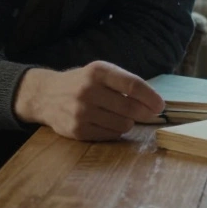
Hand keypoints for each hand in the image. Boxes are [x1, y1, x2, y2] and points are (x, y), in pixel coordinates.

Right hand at [13, 62, 164, 140]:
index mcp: (98, 72)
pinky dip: (115, 130)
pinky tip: (108, 123)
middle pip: (130, 108)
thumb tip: (154, 102)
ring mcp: (81, 112)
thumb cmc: (82, 83)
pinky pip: (110, 135)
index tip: (160, 106)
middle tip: (149, 114)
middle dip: (145, 113)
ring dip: (129, 122)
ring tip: (121, 115)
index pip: (133, 85)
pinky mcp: (77, 130)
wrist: (46, 95)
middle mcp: (88, 90)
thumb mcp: (100, 73)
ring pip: (123, 124)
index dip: (151, 97)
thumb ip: (124, 83)